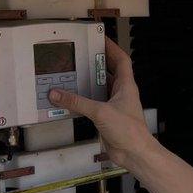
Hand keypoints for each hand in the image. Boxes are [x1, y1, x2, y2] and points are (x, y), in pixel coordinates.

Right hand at [47, 36, 153, 168]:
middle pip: (107, 72)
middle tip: (79, 54)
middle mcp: (120, 93)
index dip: (111, 47)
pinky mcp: (106, 118)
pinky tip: (68, 99)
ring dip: (86, 82)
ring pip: (99, 89)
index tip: (99, 38)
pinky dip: (81, 101)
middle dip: (95, 63)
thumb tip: (57, 94)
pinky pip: (92, 104)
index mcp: (125, 86)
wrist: (134, 153)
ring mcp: (113, 106)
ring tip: (70, 73)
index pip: (121, 60)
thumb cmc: (129, 130)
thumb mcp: (101, 112)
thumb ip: (77, 103)